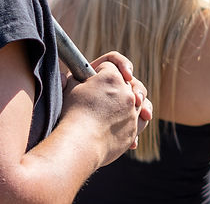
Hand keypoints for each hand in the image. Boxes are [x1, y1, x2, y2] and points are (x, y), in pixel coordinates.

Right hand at [63, 51, 152, 165]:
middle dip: (121, 84)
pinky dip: (138, 118)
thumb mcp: (70, 86)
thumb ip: (76, 76)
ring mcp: (133, 110)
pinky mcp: (134, 128)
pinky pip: (142, 119)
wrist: (79, 144)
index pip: (110, 65)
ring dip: (133, 100)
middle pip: (128, 81)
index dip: (101, 70)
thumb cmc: (72, 113)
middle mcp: (127, 91)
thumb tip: (67, 76)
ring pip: (139, 100)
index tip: (96, 78)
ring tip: (126, 105)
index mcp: (112, 76)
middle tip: (108, 93)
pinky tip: (130, 120)